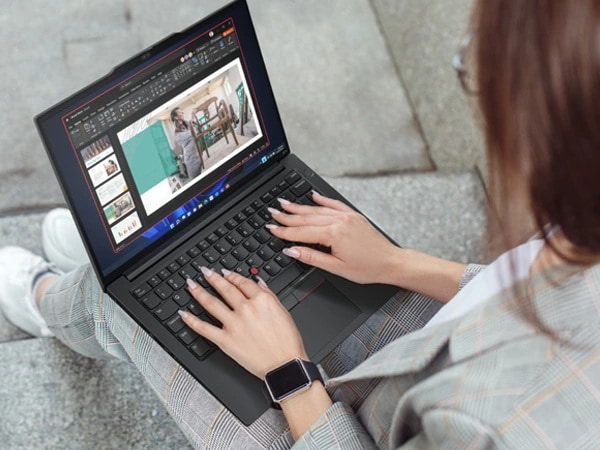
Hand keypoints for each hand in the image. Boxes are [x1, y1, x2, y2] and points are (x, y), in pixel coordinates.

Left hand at [179, 268, 307, 378]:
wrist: (285, 365)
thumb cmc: (287, 342)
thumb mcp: (284, 311)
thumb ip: (269, 294)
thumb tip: (259, 282)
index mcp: (262, 300)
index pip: (242, 282)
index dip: (231, 275)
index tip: (225, 272)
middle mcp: (246, 309)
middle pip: (225, 288)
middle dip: (212, 277)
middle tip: (204, 271)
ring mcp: (233, 324)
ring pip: (211, 303)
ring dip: (199, 291)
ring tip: (191, 284)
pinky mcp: (225, 340)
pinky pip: (204, 328)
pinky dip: (191, 320)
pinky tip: (183, 313)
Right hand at [267, 191, 399, 284]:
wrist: (390, 262)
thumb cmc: (367, 267)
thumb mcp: (336, 267)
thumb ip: (312, 257)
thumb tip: (292, 250)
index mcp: (333, 234)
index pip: (302, 232)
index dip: (284, 231)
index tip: (271, 228)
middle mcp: (339, 221)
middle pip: (306, 218)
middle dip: (287, 216)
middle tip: (272, 212)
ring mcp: (346, 216)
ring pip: (317, 210)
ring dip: (299, 207)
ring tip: (284, 203)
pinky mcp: (353, 215)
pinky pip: (334, 204)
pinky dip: (322, 200)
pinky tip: (312, 196)